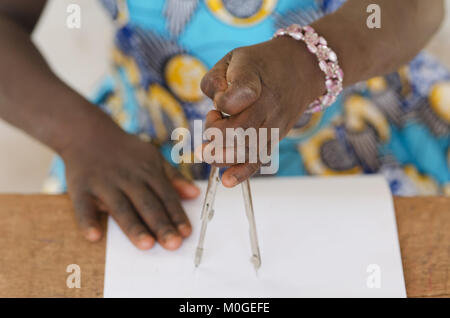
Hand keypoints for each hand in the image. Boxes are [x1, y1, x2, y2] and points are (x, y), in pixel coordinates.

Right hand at [62, 126, 199, 250]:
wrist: (87, 133)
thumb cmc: (126, 151)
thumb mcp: (153, 157)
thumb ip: (173, 177)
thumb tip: (195, 194)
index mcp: (147, 171)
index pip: (166, 196)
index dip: (177, 215)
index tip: (186, 233)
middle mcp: (128, 178)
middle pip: (147, 204)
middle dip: (161, 225)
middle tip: (173, 244)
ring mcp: (104, 184)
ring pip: (121, 208)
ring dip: (133, 227)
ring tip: (147, 245)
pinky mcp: (80, 189)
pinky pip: (83, 207)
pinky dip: (87, 221)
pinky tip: (95, 236)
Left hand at [200, 36, 323, 186]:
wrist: (300, 69)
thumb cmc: (260, 65)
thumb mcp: (233, 58)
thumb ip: (215, 80)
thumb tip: (214, 106)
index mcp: (254, 80)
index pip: (234, 98)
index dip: (221, 104)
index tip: (217, 104)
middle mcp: (268, 105)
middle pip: (239, 131)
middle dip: (215, 137)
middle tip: (209, 129)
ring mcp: (274, 124)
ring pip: (247, 149)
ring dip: (222, 154)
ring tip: (208, 151)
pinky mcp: (275, 138)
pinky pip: (259, 159)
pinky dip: (242, 172)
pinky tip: (227, 181)